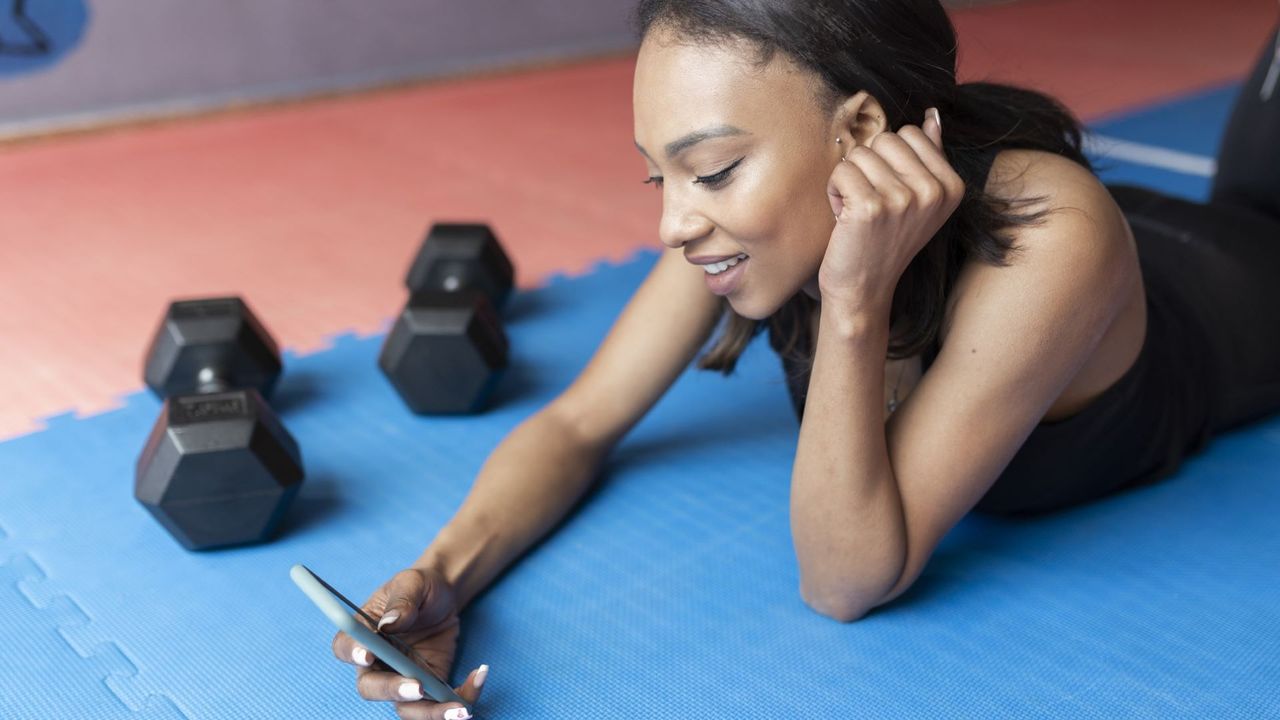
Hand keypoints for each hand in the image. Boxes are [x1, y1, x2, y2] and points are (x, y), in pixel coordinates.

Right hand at [331, 566, 487, 719]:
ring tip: (460, 709)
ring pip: (407, 708)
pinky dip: (462, 698)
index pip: (345, 647)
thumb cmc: (420, 587)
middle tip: (419, 687)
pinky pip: (439, 704)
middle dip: (394, 691)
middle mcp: (377, 663)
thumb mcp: (412, 583)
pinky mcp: (429, 686)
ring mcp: (402, 679)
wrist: (443, 596)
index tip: (367, 655)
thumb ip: (402, 601)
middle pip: (372, 688)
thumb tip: (391, 624)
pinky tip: (479, 677)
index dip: (352, 653)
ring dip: (432, 714)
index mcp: (364, 633)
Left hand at [819, 108, 964, 312]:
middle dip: (868, 167)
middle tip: (870, 204)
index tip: (889, 194)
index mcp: (951, 186)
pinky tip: (844, 218)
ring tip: (857, 213)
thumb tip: (932, 114)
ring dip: (849, 181)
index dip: (888, 160)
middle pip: (884, 139)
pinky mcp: (871, 208)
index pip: (909, 133)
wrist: (863, 288)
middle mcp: (933, 192)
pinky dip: (834, 192)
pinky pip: (841, 171)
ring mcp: (904, 199)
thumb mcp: (918, 199)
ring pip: (859, 154)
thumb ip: (928, 155)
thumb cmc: (884, 240)